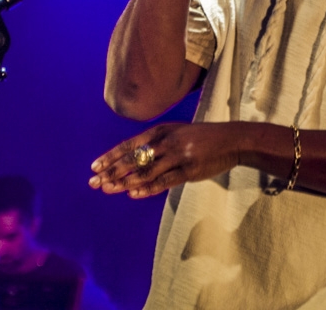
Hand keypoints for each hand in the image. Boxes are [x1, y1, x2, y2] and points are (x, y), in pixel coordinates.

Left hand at [89, 122, 242, 198]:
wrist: (231, 140)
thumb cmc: (201, 137)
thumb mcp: (176, 132)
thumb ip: (156, 142)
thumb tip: (132, 157)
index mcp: (161, 130)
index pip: (129, 145)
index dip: (111, 156)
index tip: (94, 167)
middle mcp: (166, 142)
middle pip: (133, 159)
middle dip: (111, 171)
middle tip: (95, 182)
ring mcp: (177, 156)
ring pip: (145, 172)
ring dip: (124, 182)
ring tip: (108, 190)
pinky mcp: (189, 170)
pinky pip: (164, 182)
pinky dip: (147, 188)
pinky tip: (133, 194)